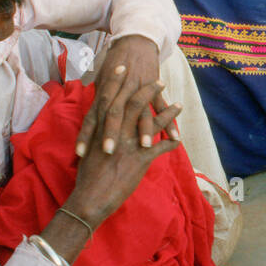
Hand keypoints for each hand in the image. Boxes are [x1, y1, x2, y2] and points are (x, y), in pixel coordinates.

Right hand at [66, 79, 181, 225]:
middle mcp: (115, 132)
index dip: (116, 81)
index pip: (109, 97)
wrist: (89, 199)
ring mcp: (129, 145)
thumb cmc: (87, 178)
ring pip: (151, 121)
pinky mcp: (140, 160)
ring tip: (179, 105)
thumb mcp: (88, 150)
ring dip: (167, 113)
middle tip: (160, 79)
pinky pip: (161, 147)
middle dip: (147, 89)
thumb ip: (95, 135)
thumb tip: (98, 125)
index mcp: (100, 128)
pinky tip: (179, 138)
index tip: (123, 66)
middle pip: (133, 103)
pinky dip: (171, 141)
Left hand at [76, 35, 163, 157]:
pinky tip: (174, 136)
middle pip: (113, 113)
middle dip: (111, 133)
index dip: (85, 134)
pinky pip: (161, 104)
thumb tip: (91, 125)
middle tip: (109, 152)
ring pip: (140, 110)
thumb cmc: (116, 63)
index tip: (80, 154)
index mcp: (104, 91)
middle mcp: (120, 89)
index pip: (92, 116)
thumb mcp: (102, 80)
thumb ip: (98, 102)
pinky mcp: (154, 85)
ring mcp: (138, 87)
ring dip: (143, 128)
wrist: (135, 40)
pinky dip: (168, 119)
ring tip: (144, 146)